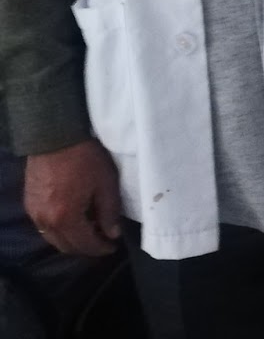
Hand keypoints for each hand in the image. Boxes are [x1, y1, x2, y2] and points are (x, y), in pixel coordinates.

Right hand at [25, 138, 121, 255]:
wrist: (55, 137)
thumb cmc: (85, 158)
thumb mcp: (105, 183)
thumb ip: (109, 212)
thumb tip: (112, 234)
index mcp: (65, 217)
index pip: (84, 244)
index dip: (101, 248)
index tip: (113, 246)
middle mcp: (45, 221)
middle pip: (66, 247)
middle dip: (86, 248)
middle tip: (102, 241)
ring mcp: (34, 214)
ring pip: (54, 239)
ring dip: (72, 240)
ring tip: (90, 232)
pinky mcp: (28, 204)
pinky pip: (45, 227)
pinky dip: (60, 230)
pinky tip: (73, 220)